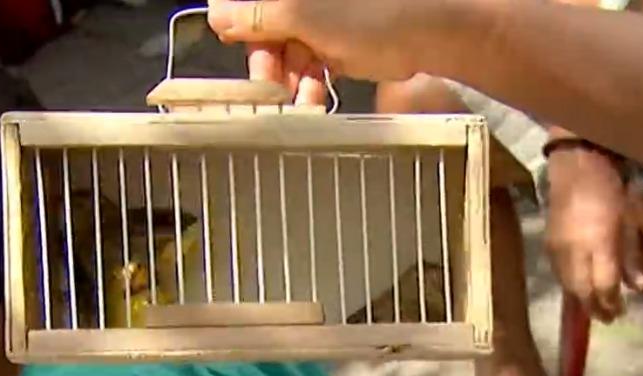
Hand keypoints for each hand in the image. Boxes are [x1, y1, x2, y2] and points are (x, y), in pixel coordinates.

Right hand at [208, 0, 470, 97]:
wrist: (426, 30)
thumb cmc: (368, 11)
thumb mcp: (301, 13)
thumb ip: (257, 16)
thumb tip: (216, 15)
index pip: (244, 4)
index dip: (238, 28)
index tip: (239, 52)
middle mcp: (300, 1)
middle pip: (262, 31)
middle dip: (264, 61)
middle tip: (269, 88)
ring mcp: (318, 22)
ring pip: (284, 54)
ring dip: (285, 81)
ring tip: (296, 100)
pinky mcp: (335, 47)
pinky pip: (307, 68)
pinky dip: (306, 86)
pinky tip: (312, 100)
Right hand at [545, 145, 630, 322]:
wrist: (576, 165)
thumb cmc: (610, 190)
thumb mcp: (630, 221)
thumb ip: (633, 255)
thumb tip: (638, 286)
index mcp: (598, 243)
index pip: (604, 286)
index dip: (612, 303)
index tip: (621, 311)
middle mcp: (574, 251)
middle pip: (582, 292)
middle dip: (595, 309)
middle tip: (608, 318)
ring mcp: (557, 249)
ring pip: (568, 287)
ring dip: (582, 301)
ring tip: (595, 308)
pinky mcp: (548, 245)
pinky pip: (559, 275)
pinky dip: (571, 286)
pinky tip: (581, 287)